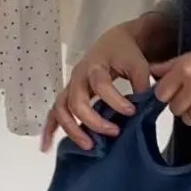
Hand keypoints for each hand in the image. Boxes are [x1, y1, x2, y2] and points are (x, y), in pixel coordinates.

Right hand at [42, 22, 153, 152]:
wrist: (112, 44)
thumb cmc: (125, 54)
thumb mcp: (138, 64)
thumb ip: (141, 84)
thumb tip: (143, 109)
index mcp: (95, 66)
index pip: (100, 84)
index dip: (116, 100)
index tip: (132, 111)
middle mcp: (78, 77)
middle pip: (76, 101)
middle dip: (93, 121)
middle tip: (114, 132)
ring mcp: (70, 87)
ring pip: (61, 109)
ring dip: (72, 129)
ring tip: (89, 146)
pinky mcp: (68, 96)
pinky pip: (53, 113)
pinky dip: (49, 130)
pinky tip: (46, 147)